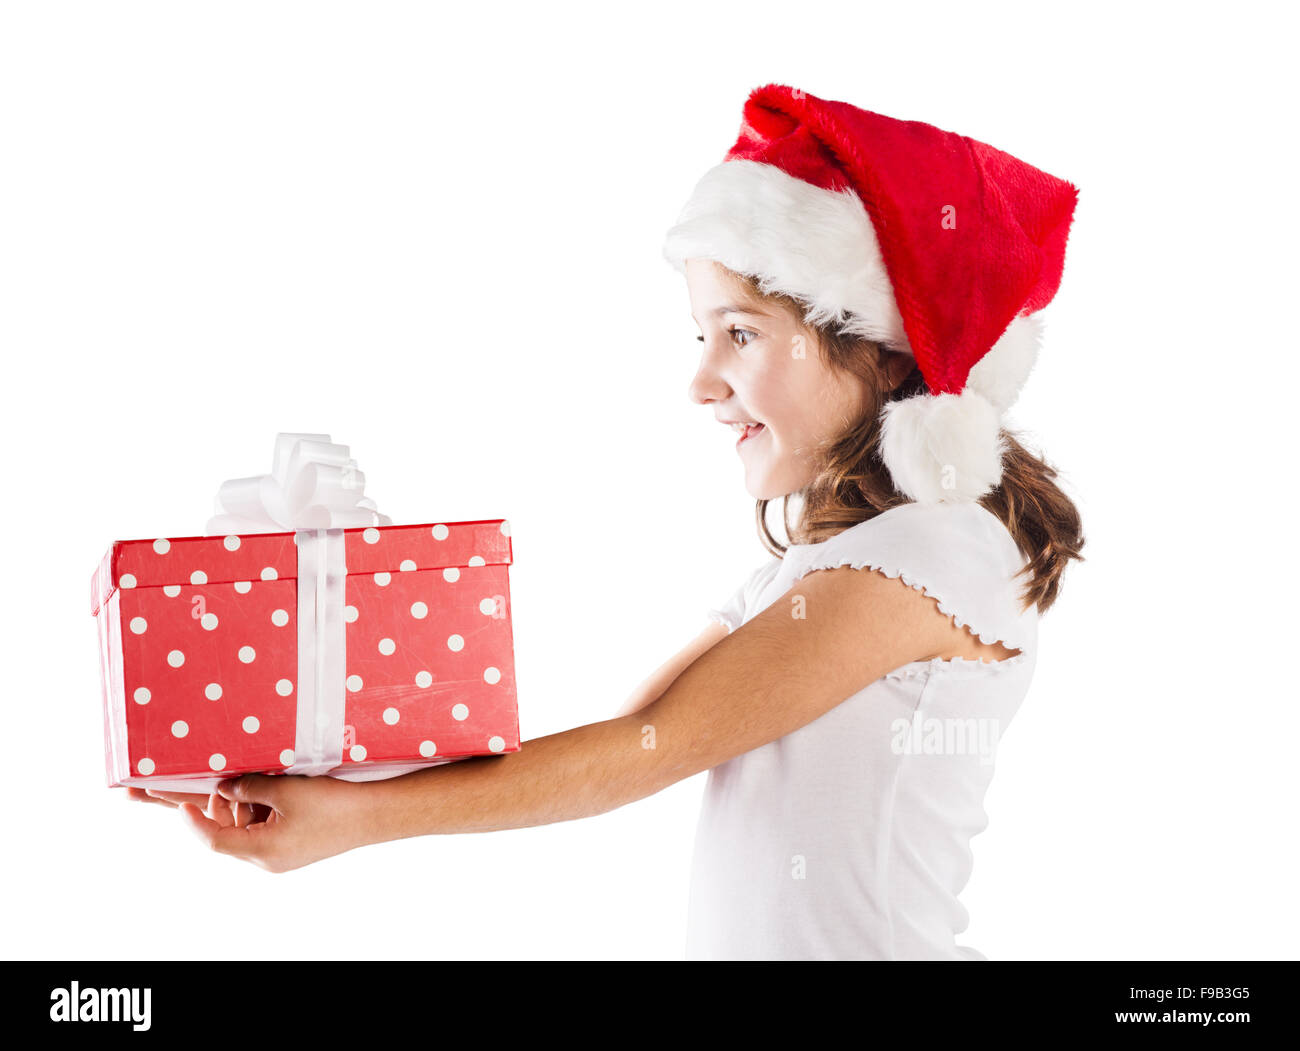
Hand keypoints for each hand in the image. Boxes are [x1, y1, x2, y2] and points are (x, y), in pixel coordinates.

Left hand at [129, 774, 376, 872]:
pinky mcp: (294, 847)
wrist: (373, 815)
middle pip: (228, 837)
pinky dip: (262, 812)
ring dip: (244, 808)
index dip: (194, 822)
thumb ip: (248, 789)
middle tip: (225, 785)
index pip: (213, 840)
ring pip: (247, 832)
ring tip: (256, 783)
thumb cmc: (332, 804)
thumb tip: (224, 788)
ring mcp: (282, 855)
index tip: (183, 805)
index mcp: (262, 850)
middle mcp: (268, 859)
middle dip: (222, 810)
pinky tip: (276, 791)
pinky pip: (265, 831)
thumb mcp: (284, 791)